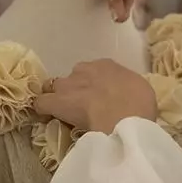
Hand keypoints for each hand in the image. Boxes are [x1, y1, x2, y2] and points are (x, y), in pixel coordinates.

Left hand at [35, 60, 157, 134]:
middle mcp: (84, 70)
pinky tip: (46, 117)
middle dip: (75, 89)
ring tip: (63, 112)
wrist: (125, 116)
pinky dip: (42, 109)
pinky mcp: (56, 103)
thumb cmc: (139, 103)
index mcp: (106, 65)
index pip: (94, 71)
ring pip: (54, 88)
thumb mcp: (140, 89)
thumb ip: (126, 89)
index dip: (94, 85)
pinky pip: (41, 103)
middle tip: (84, 106)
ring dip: (58, 97)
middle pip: (73, 78)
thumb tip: (124, 95)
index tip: (100, 97)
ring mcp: (67, 85)